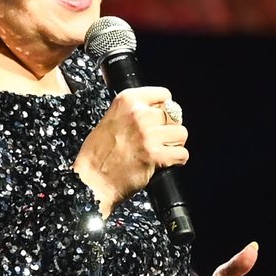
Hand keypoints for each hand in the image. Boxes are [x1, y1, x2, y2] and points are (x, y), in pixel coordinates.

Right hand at [72, 87, 187, 216]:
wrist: (92, 181)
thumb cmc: (98, 154)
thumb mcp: (111, 119)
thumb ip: (133, 113)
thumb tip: (159, 113)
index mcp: (127, 100)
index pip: (163, 94)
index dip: (165, 108)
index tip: (161, 118)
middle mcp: (139, 114)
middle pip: (174, 115)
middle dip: (169, 128)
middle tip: (159, 140)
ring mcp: (148, 134)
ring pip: (181, 133)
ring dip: (175, 143)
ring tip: (163, 151)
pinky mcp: (156, 155)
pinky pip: (182, 153)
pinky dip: (177, 160)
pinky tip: (166, 162)